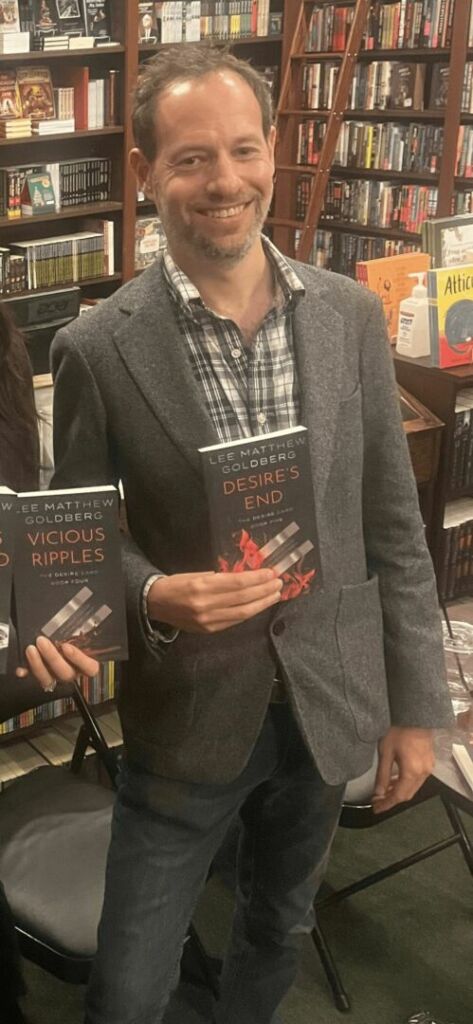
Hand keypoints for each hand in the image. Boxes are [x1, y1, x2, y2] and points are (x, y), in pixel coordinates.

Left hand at [16, 635, 99, 691]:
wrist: (54, 638)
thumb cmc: (72, 633)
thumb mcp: (81, 629)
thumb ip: (84, 627)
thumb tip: (100, 604)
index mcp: (85, 662)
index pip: (90, 668)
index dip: (80, 660)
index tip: (67, 646)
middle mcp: (72, 671)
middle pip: (66, 673)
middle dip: (53, 658)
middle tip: (42, 641)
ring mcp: (56, 676)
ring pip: (49, 679)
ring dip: (38, 665)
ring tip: (30, 649)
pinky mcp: (41, 677)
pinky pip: (33, 679)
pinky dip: (26, 673)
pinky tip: (20, 669)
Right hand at [148, 569, 282, 633]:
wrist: (155, 604)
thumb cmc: (176, 584)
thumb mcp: (196, 574)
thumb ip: (220, 577)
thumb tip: (246, 577)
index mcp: (202, 586)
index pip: (237, 583)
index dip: (257, 579)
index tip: (271, 573)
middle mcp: (206, 605)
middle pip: (243, 598)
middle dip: (264, 590)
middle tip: (279, 583)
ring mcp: (208, 620)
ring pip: (242, 613)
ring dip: (262, 604)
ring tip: (275, 595)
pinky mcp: (209, 630)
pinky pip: (234, 621)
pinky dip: (249, 613)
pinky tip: (259, 606)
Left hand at [372, 726, 434, 813]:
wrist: (414, 715)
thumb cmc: (399, 729)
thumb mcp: (385, 752)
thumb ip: (382, 775)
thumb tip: (378, 792)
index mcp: (412, 771)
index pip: (398, 796)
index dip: (386, 804)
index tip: (376, 808)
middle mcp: (423, 772)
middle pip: (407, 794)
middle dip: (391, 800)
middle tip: (377, 801)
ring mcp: (428, 767)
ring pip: (413, 788)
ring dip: (398, 792)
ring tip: (383, 791)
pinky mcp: (429, 762)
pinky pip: (417, 779)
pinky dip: (405, 783)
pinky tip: (395, 780)